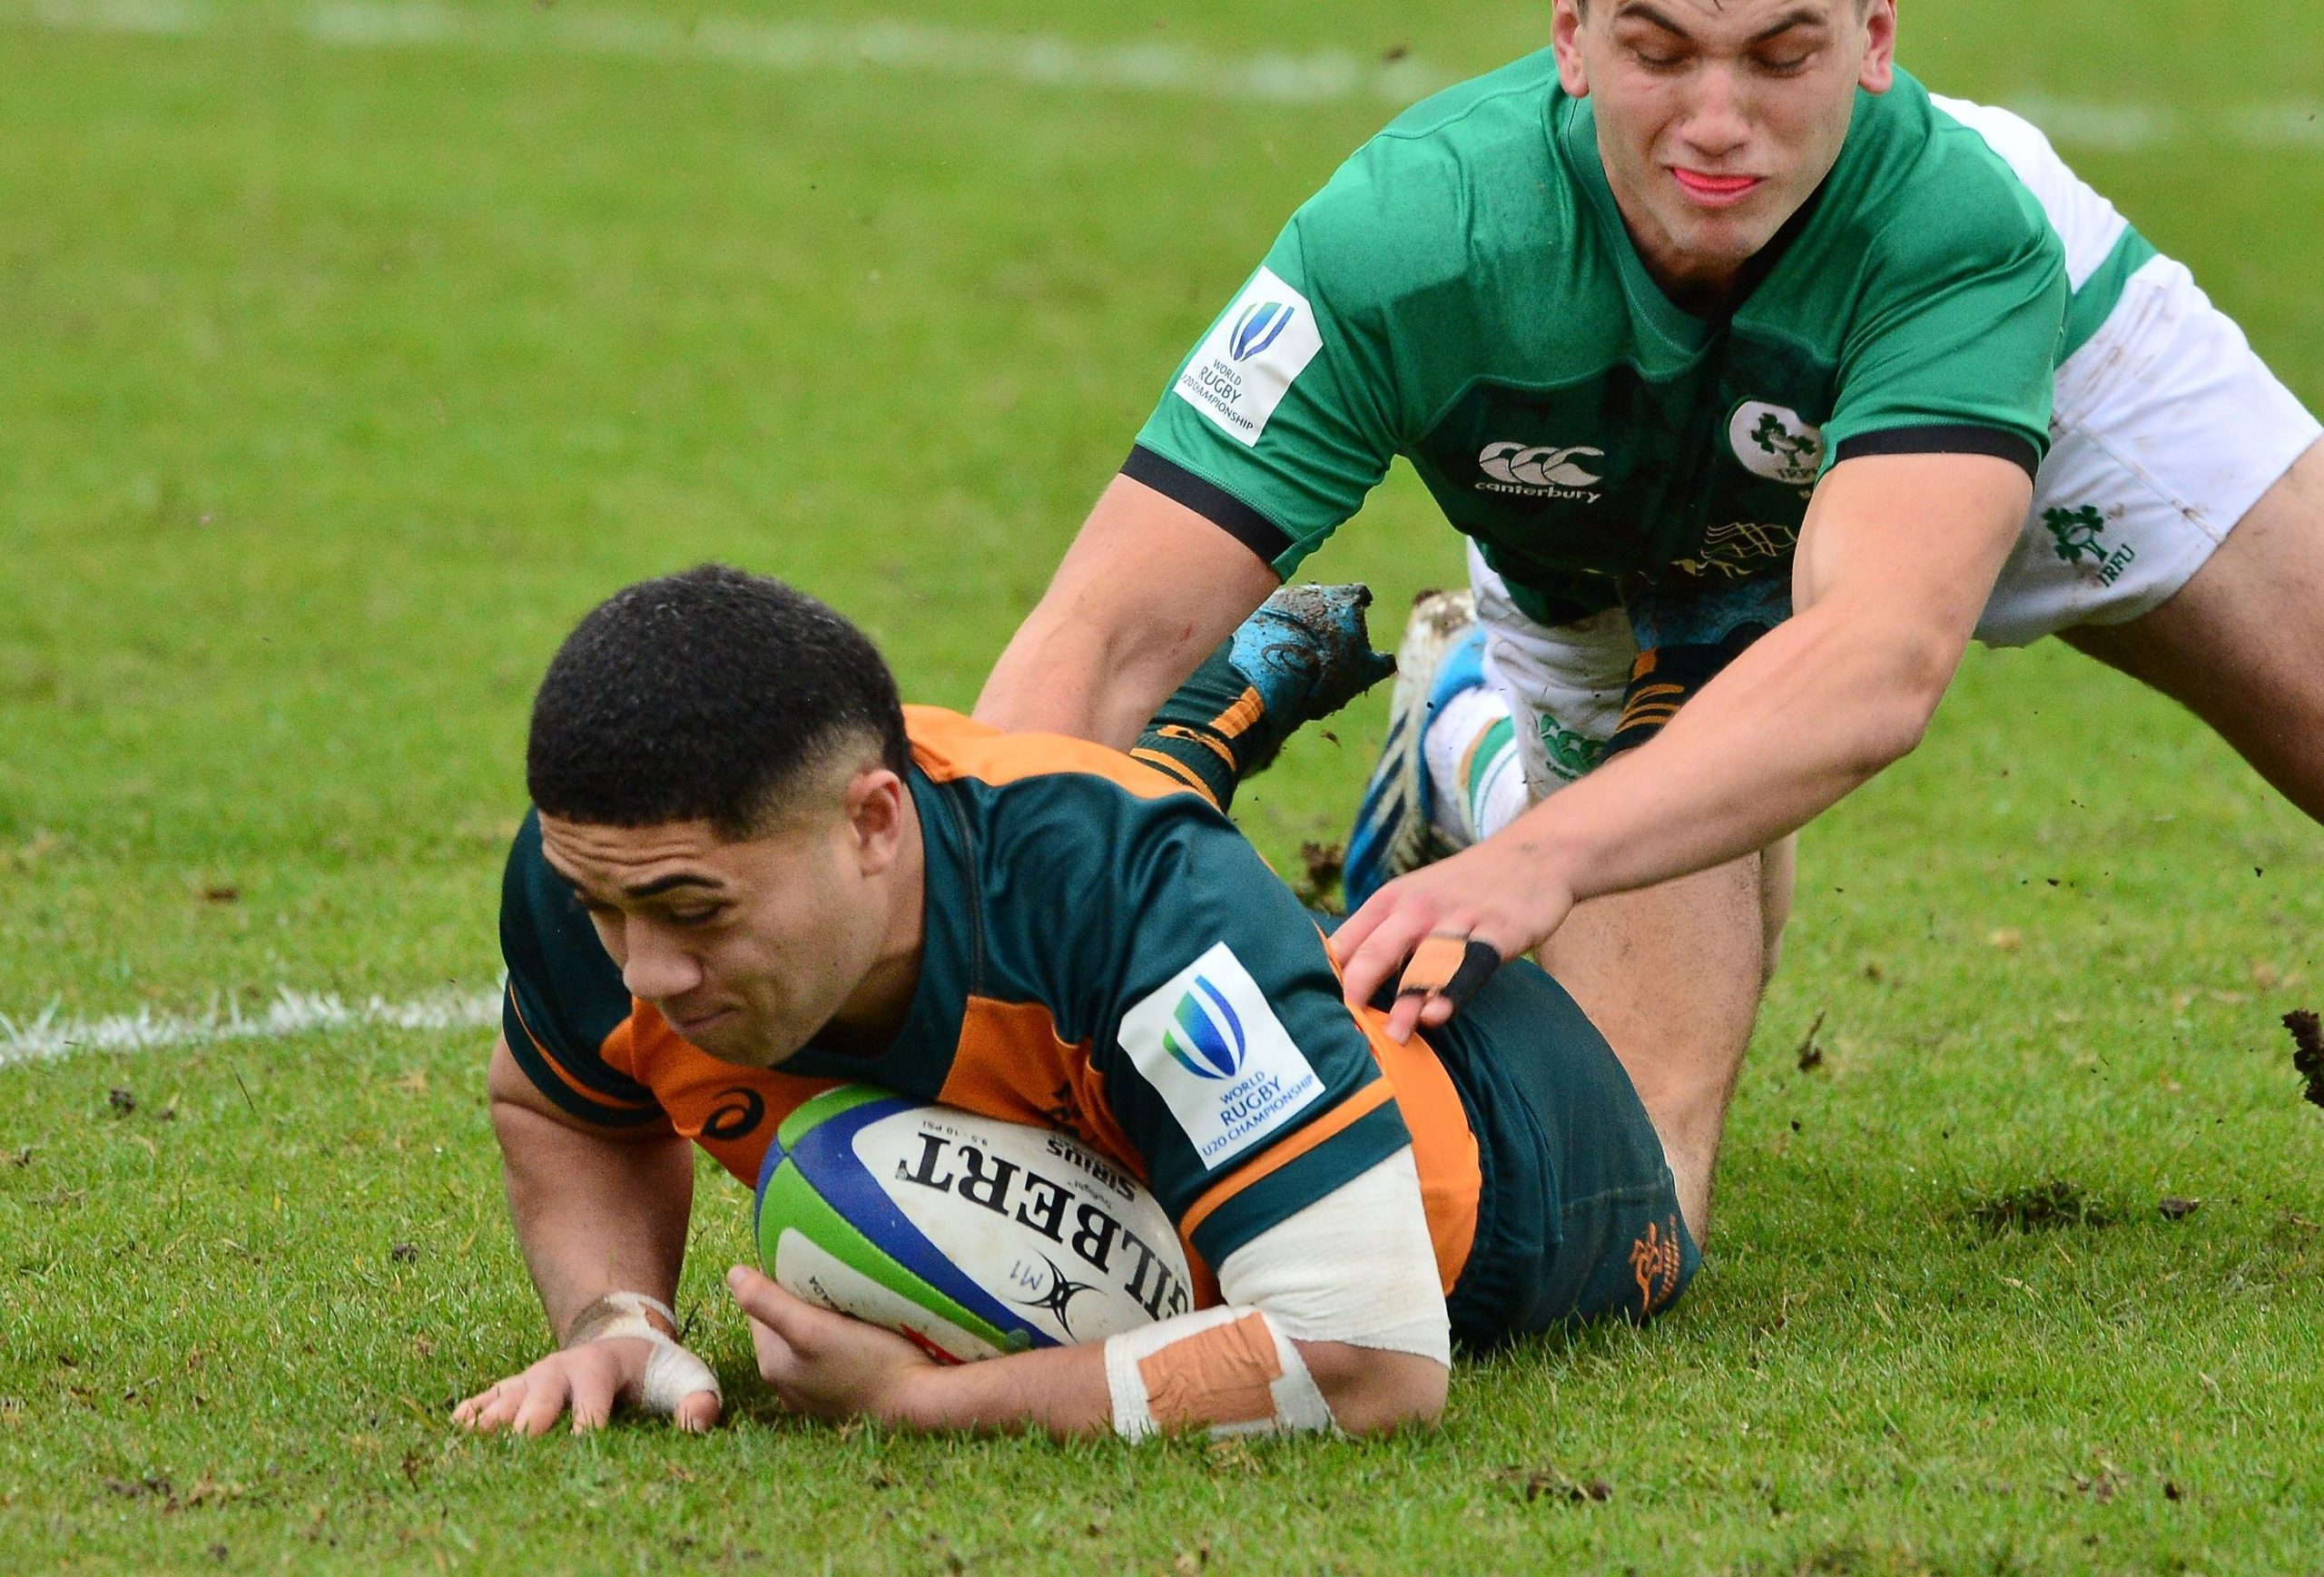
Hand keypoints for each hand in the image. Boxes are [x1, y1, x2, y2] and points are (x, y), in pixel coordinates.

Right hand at [451, 1337, 721, 1435]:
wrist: (621, 1339)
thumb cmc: (657, 1369)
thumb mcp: (686, 1376)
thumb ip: (700, 1398)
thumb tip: (699, 1422)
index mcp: (604, 1366)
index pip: (595, 1395)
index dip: (588, 1417)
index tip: (581, 1441)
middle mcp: (563, 1369)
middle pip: (543, 1393)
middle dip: (533, 1416)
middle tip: (522, 1440)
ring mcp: (537, 1376)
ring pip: (511, 1394)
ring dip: (495, 1415)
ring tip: (476, 1436)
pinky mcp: (519, 1387)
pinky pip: (492, 1395)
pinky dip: (475, 1409)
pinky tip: (458, 1426)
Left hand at [727, 1265, 936, 1424]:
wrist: (918, 1403)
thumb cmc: (869, 1362)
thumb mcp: (812, 1328)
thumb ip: (769, 1303)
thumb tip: (732, 1274)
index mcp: (772, 1365)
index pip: (761, 1309)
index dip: (779, 1282)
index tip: (806, 1263)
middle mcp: (787, 1385)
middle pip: (785, 1325)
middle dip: (800, 1301)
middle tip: (830, 1278)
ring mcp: (815, 1395)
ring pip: (808, 1340)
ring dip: (820, 1320)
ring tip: (848, 1300)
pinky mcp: (841, 1397)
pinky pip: (831, 1358)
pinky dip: (838, 1342)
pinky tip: (861, 1333)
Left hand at [1329, 842, 1577, 1041]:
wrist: (1534, 853)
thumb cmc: (1461, 889)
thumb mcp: (1412, 900)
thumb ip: (1378, 938)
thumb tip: (1337, 986)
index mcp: (1388, 902)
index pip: (1345, 945)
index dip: (1323, 983)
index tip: (1311, 1022)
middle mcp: (1417, 909)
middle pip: (1374, 953)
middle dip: (1354, 994)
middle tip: (1340, 1036)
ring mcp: (1458, 919)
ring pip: (1423, 963)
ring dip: (1404, 1003)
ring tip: (1390, 1039)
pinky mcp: (1497, 932)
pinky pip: (1471, 965)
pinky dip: (1453, 990)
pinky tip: (1438, 1014)